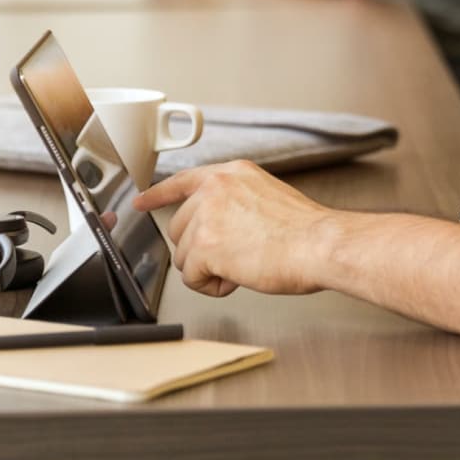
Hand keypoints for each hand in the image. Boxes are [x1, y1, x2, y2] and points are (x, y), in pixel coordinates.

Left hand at [133, 160, 327, 297]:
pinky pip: (191, 277)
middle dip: (201, 249)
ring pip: (184, 256)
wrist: (318, 244)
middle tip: (236, 255)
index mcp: (232, 174)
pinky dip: (212, 286)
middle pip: (180, 228)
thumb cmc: (305, 230)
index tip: (141, 201)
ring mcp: (207, 215)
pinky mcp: (205, 245)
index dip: (158, 194)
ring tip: (243, 266)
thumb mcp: (267, 195)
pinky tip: (238, 278)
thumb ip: (237, 202)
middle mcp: (215, 188)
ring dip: (209, 269)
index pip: (183, 180)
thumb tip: (223, 227)